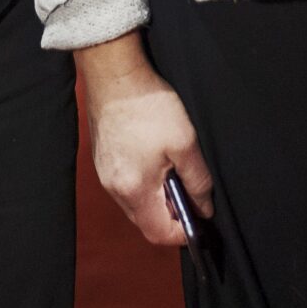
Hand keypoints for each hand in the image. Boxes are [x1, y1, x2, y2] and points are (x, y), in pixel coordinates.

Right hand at [76, 34, 211, 246]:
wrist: (114, 73)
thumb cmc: (148, 105)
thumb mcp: (185, 143)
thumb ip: (198, 181)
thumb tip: (204, 207)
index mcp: (134, 189)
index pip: (159, 234)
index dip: (184, 231)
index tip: (200, 215)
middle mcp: (114, 188)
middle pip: (145, 221)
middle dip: (170, 213)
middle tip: (188, 187)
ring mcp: (105, 174)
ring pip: (135, 203)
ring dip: (156, 196)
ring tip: (171, 168)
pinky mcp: (102, 160)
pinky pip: (125, 185)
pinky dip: (143, 182)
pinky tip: (154, 157)